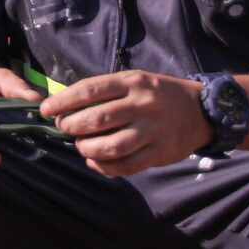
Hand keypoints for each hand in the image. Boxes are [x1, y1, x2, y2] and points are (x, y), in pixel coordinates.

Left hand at [40, 71, 210, 176]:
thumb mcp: (134, 81)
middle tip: (64, 128)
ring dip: (87, 149)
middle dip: (71, 126)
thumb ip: (105, 92)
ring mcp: (152, 131)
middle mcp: (142, 105)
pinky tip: (95, 162)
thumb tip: (66, 107)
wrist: (202, 111)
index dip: (63, 101)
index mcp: (132, 82)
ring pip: (110, 146)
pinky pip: (126, 166)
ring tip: (81, 146)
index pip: (89, 90)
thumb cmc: (157, 94)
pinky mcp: (160, 153)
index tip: (45, 110)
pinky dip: (105, 167)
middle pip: (97, 119)